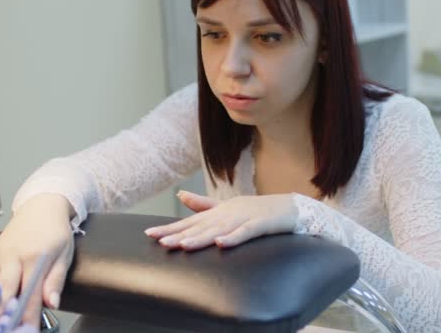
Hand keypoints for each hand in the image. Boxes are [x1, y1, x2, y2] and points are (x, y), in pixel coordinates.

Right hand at [0, 194, 75, 326]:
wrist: (42, 207)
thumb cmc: (56, 231)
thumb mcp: (64, 254)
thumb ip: (56, 279)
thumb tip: (53, 303)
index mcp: (36, 259)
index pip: (31, 293)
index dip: (27, 314)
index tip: (26, 328)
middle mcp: (14, 258)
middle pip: (4, 289)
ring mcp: (0, 255)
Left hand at [145, 191, 297, 250]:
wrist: (290, 207)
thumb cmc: (257, 209)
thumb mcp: (228, 206)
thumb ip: (204, 204)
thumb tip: (180, 196)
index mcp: (219, 211)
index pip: (190, 222)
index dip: (171, 228)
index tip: (150, 234)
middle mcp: (228, 213)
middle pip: (200, 226)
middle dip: (180, 234)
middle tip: (160, 242)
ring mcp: (244, 218)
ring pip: (219, 229)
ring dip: (201, 237)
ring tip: (183, 245)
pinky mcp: (261, 224)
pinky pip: (245, 232)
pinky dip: (233, 238)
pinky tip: (220, 244)